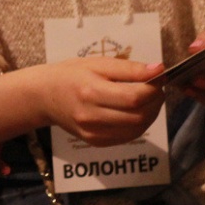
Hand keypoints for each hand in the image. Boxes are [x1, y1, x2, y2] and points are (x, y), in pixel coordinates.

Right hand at [33, 57, 164, 145]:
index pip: (134, 97)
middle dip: (155, 102)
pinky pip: (127, 137)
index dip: (154, 88)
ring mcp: (93, 132)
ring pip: (137, 129)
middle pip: (138, 116)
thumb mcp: (97, 63)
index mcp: (91, 91)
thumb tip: (159, 70)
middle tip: (156, 88)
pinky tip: (136, 111)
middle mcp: (91, 116)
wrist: (45, 95)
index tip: (159, 77)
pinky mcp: (95, 141)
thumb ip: (129, 68)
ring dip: (151, 114)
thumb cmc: (71, 74)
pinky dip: (139, 125)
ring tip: (148, 99)